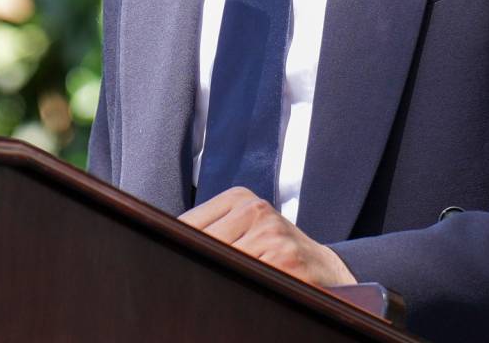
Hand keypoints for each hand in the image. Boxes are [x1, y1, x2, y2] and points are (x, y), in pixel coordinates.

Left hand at [179, 187, 357, 286]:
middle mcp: (256, 209)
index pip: (188, 224)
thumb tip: (163, 245)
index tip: (166, 264)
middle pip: (202, 245)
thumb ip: (212, 231)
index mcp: (240, 198)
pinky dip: (239, 290)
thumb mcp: (247, 229)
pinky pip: (246, 278)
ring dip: (216, 280)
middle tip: (190, 284)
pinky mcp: (285, 260)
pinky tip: (247, 290)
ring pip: (222, 264)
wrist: (326, 269)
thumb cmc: (276, 252)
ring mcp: (272, 234)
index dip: (176, 248)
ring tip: (228, 284)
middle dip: (196, 266)